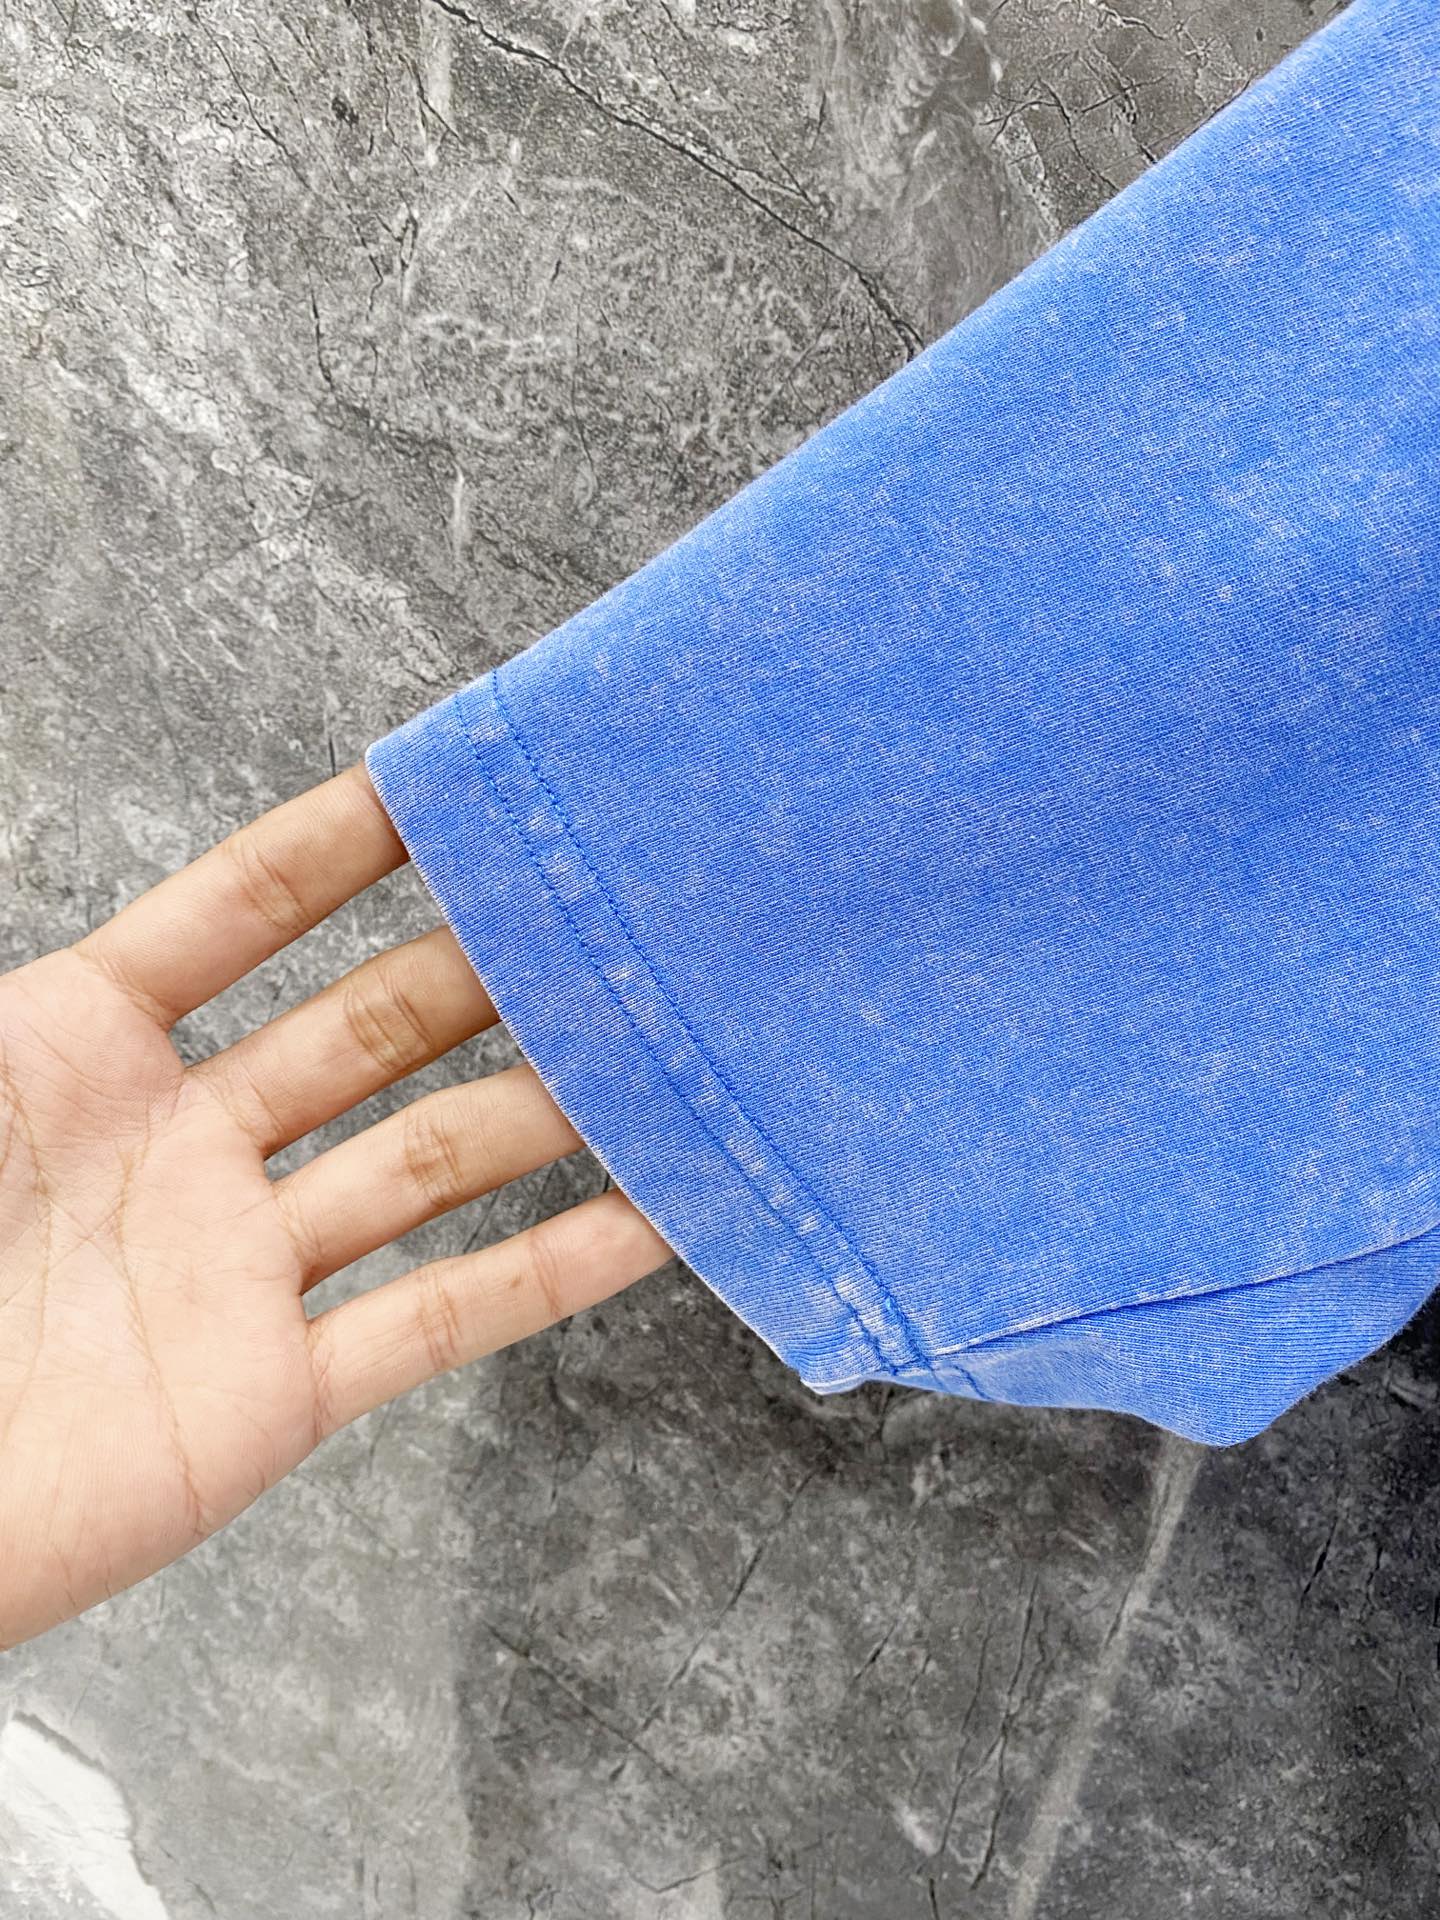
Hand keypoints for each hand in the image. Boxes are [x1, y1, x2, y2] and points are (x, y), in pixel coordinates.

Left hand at [0, 765, 670, 1648]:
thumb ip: (25, 1002)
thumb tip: (105, 909)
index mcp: (82, 1049)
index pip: (243, 913)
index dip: (344, 842)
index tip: (449, 785)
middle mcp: (184, 1146)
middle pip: (373, 1026)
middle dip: (487, 964)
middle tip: (596, 913)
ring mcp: (235, 1268)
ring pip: (429, 1161)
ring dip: (545, 1104)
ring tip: (651, 1046)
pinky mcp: (269, 1397)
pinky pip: (436, 1320)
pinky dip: (551, 1272)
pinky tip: (647, 1221)